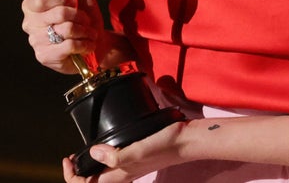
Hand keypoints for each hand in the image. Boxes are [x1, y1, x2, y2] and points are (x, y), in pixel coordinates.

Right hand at [21, 0, 105, 73]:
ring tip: (88, 33)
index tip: (73, 2)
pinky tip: (86, 45)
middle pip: (59, 14)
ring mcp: (35, 41)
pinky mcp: (44, 56)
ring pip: (66, 30)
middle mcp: (29, 23)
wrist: (95, 43)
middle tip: (85, 21)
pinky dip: (84, 44)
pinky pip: (69, 45)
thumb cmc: (84, 17)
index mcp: (33, 5)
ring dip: (85, 31)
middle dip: (80, 16)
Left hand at [61, 121, 187, 182]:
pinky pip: (114, 163)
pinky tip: (107, 147)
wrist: (188, 141)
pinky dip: (104, 159)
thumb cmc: (166, 145)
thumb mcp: (139, 149)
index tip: (69, 159)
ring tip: (84, 154)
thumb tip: (93, 153)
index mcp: (120, 174)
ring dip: (90, 167)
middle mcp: (123, 173)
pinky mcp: (137, 157)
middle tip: (72, 158)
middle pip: (93, 181)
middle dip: (78, 173)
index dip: (72, 176)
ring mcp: (130, 166)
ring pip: (103, 173)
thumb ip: (116, 155)